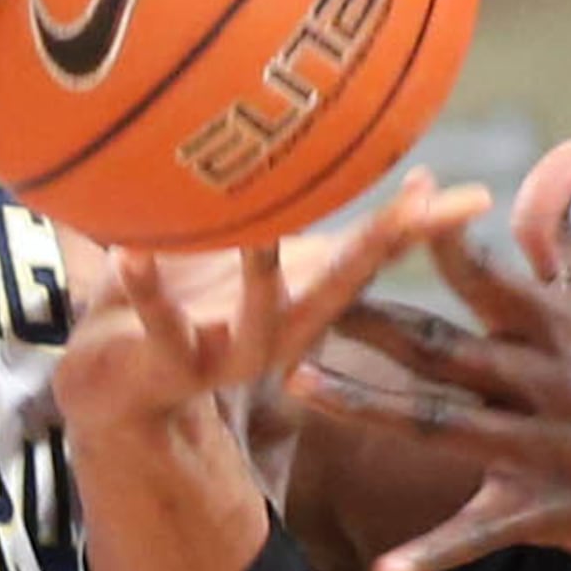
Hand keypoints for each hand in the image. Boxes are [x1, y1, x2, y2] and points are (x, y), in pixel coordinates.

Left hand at [43, 174, 488, 440]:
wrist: (114, 381)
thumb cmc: (203, 302)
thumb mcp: (277, 265)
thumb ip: (332, 230)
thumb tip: (435, 189)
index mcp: (308, 304)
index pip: (371, 258)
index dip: (411, 225)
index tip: (456, 189)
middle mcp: (281, 332)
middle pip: (339, 288)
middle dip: (376, 247)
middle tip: (417, 202)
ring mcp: (226, 354)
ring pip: (254, 314)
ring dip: (260, 271)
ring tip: (263, 225)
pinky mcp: (167, 363)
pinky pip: (158, 323)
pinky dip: (146, 288)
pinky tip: (129, 250)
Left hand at [282, 143, 570, 570]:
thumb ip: (560, 232)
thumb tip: (564, 146)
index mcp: (564, 328)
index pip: (495, 281)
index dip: (448, 248)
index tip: (390, 212)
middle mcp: (552, 386)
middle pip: (450, 352)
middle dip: (378, 326)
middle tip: (305, 302)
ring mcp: (544, 451)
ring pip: (444, 428)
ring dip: (371, 410)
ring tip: (300, 385)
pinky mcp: (538, 512)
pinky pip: (477, 535)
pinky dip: (432, 555)